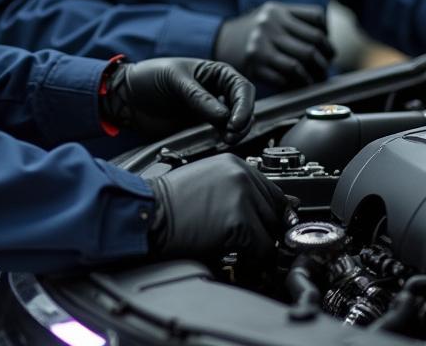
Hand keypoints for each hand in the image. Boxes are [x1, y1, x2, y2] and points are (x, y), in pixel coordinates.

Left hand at [100, 58, 254, 144]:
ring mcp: (211, 110)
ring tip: (225, 141)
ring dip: (235, 133)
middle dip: (242, 122)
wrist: (128, 98)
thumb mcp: (174, 80)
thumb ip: (198, 97)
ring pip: (236, 123)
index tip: (235, 123)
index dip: (244, 105)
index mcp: (215, 73)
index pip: (242, 88)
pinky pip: (221, 134)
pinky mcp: (202, 127)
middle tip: (230, 136)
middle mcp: (218, 91)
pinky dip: (224, 139)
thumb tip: (225, 117)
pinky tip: (218, 143)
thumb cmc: (149, 78)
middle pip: (244, 107)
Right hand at [146, 154, 290, 265]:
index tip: (266, 230)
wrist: (149, 212)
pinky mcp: (239, 223)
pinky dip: (253, 261)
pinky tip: (236, 259)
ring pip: (272, 233)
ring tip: (239, 252)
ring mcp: (242, 198)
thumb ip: (237, 189)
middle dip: (265, 232)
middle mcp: (242, 176)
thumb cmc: (170, 201)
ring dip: (259, 247)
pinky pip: (263, 250)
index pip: (273, 192)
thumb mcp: (207, 182)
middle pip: (276, 212)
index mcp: (234, 164)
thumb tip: (268, 207)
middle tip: (248, 245)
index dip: (270, 216)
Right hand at [213, 3, 334, 88]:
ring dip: (314, 77)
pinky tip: (298, 86)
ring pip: (301, 65)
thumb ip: (297, 20)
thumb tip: (328, 42)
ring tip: (315, 81)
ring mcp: (260, 45)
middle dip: (324, 62)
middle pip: (313, 44)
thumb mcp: (271, 14)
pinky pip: (285, 79)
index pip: (317, 20)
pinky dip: (296, 85)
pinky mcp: (255, 66)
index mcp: (277, 10)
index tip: (328, 52)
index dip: (327, 39)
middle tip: (324, 70)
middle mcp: (269, 25)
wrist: (220, 41)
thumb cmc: (254, 31)